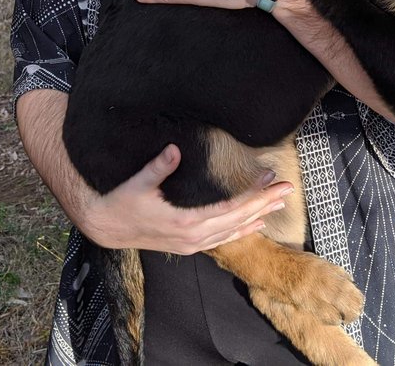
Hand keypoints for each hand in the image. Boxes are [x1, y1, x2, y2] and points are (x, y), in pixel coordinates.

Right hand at [81, 144, 293, 253]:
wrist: (106, 227)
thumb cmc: (122, 201)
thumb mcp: (137, 182)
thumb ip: (157, 166)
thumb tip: (174, 149)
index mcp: (186, 221)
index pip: (230, 208)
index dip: (253, 194)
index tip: (271, 181)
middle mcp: (194, 236)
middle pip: (238, 220)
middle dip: (265, 204)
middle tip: (288, 190)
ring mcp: (193, 244)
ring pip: (234, 232)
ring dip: (257, 217)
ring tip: (279, 206)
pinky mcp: (189, 245)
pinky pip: (222, 240)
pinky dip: (241, 232)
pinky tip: (254, 226)